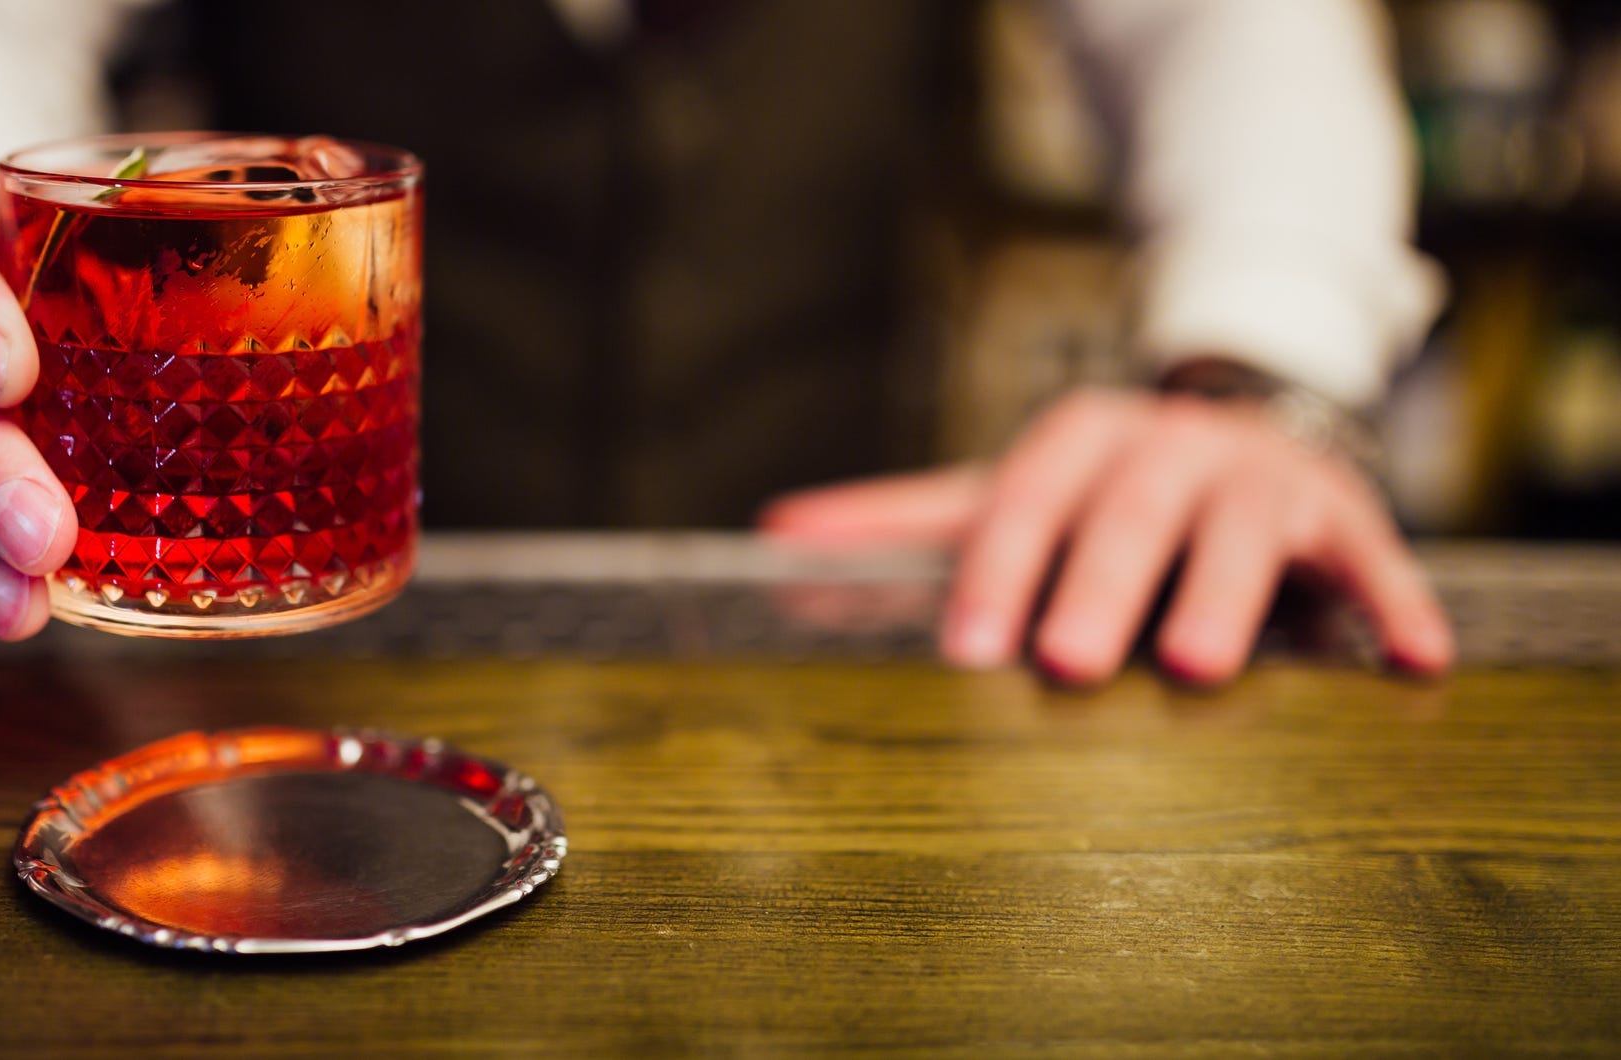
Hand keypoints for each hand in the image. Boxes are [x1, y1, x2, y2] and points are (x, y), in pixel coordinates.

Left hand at [757, 387, 1454, 685]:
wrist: (1229, 428)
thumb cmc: (1091, 489)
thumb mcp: (1000, 491)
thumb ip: (898, 519)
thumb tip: (776, 533)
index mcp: (1079, 441)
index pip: (1026, 502)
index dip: (996, 571)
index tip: (965, 648)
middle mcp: (1168, 449)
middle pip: (1128, 516)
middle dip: (1097, 585)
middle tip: (1064, 663)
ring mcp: (1258, 478)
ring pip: (1241, 530)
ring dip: (1225, 592)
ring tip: (1197, 664)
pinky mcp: (1340, 516)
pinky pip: (1373, 558)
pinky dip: (1395, 600)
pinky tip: (1416, 656)